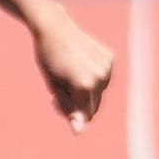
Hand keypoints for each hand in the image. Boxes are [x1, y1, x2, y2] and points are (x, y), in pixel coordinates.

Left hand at [33, 11, 116, 129]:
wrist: (54, 26)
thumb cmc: (48, 58)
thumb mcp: (54, 87)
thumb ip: (68, 110)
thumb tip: (79, 132)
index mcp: (84, 85)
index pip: (85, 116)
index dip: (70, 112)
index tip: (54, 101)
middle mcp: (100, 77)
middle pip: (94, 106)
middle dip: (78, 103)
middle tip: (59, 88)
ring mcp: (107, 67)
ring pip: (99, 93)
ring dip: (86, 89)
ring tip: (69, 74)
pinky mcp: (110, 58)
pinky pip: (103, 79)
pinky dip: (93, 77)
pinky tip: (79, 62)